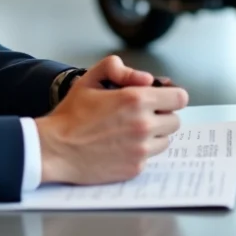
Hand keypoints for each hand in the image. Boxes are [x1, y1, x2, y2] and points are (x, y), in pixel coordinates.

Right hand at [36, 56, 188, 184]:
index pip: (180, 98)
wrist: (55, 149)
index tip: (161, 99)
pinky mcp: (135, 168)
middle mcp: (143, 124)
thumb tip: (145, 78)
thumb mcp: (90, 79)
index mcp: (136, 100)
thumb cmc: (71, 115)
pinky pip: (150, 157)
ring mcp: (141, 149)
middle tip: (140, 115)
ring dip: (154, 135)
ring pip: (165, 140)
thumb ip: (118, 68)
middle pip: (174, 120)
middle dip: (161, 116)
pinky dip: (140, 152)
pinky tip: (121, 147)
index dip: (170, 96)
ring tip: (130, 132)